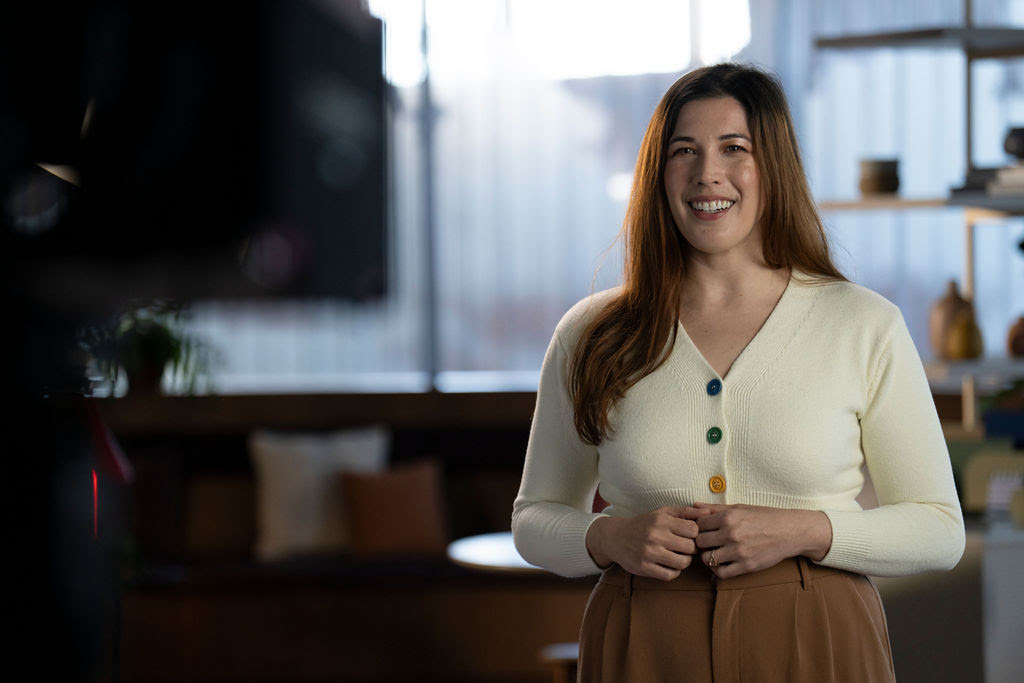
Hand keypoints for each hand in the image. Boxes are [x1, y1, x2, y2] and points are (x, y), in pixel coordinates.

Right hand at [585, 507, 699, 580]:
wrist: (615, 537)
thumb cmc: (644, 524)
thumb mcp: (663, 513)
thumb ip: (686, 512)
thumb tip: (708, 512)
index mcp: (661, 520)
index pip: (694, 530)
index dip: (695, 534)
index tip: (689, 536)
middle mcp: (655, 536)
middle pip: (690, 548)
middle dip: (691, 549)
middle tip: (684, 547)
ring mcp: (649, 553)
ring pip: (682, 563)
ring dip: (684, 561)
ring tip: (678, 556)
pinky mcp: (644, 568)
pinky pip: (670, 575)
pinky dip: (673, 572)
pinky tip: (669, 565)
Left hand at [684, 503, 832, 578]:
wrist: (790, 531)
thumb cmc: (764, 517)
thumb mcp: (740, 508)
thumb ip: (715, 508)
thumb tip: (694, 505)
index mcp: (728, 517)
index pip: (698, 525)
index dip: (698, 528)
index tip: (704, 530)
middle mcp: (731, 534)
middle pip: (699, 542)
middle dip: (700, 543)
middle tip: (707, 543)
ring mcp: (738, 551)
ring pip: (707, 559)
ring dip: (707, 557)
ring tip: (714, 552)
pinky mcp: (746, 566)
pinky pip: (721, 573)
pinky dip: (718, 570)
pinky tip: (723, 563)